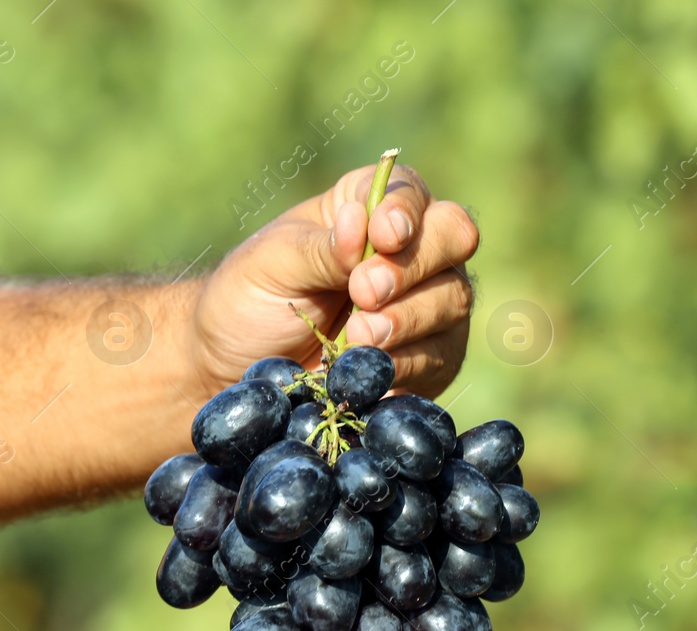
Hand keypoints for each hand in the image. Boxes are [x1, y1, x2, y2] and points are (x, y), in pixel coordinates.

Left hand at [189, 164, 479, 403]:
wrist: (243, 372)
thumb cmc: (252, 302)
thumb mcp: (272, 264)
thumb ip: (320, 247)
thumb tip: (358, 224)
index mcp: (370, 210)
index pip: (412, 192)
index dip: (406, 211)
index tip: (380, 236)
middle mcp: (413, 251)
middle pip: (453, 238)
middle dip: (411, 266)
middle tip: (364, 293)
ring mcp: (430, 306)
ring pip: (453, 300)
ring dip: (407, 319)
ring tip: (357, 338)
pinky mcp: (433, 359)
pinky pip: (442, 356)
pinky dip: (408, 362)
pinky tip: (372, 368)